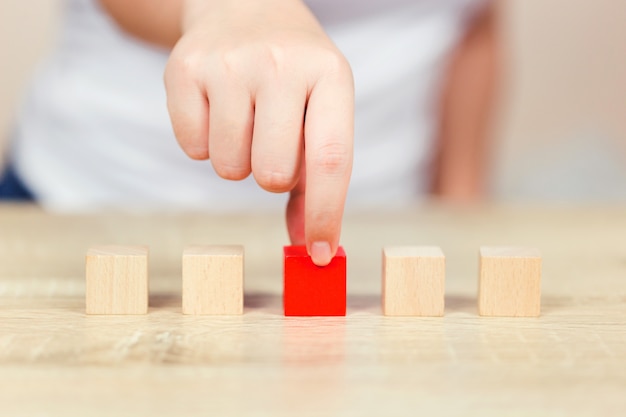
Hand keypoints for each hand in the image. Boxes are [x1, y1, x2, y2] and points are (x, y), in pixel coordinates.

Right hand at [165, 0, 353, 265]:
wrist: (244, 8)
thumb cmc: (293, 75)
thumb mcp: (322, 110)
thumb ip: (317, 181)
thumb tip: (311, 248)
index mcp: (330, 74)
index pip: (331, 159)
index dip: (325, 214)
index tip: (319, 253)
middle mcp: (281, 64)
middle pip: (272, 174)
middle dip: (272, 176)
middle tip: (272, 144)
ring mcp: (229, 63)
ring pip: (229, 168)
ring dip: (238, 160)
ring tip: (245, 120)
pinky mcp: (184, 68)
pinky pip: (193, 149)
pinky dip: (205, 144)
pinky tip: (217, 109)